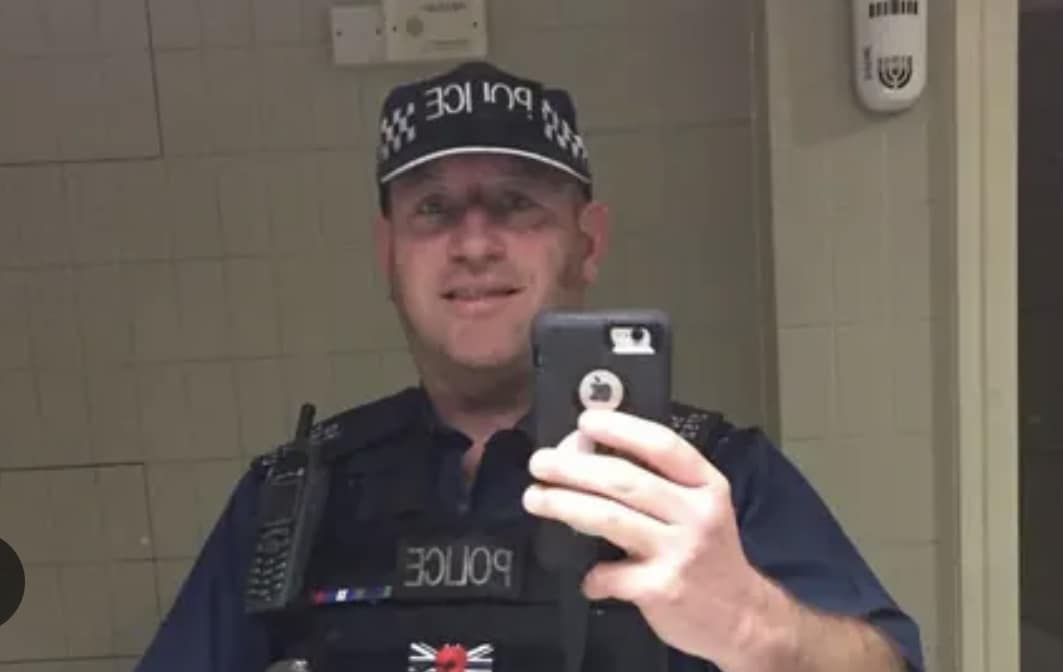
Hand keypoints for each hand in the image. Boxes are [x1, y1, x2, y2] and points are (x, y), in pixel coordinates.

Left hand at [522, 409, 778, 667]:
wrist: (743, 616)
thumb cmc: (709, 553)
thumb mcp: (700, 507)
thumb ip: (659, 483)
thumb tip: (592, 455)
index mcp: (706, 485)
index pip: (662, 445)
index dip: (620, 428)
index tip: (585, 421)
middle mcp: (696, 514)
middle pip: (625, 480)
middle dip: (573, 467)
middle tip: (540, 462)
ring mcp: (680, 551)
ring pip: (610, 519)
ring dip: (564, 505)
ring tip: (536, 498)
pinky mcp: (663, 589)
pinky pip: (611, 574)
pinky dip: (591, 575)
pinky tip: (586, 576)